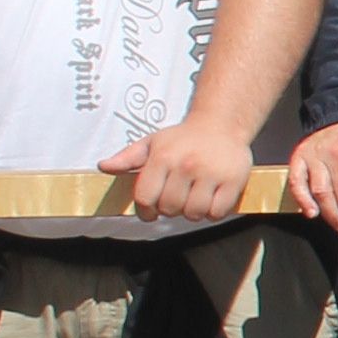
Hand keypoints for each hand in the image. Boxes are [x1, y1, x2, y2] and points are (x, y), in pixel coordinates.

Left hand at [103, 114, 262, 224]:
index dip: (145, 211)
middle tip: (176, 199)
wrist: (221, 124)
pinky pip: (217, 213)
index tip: (150, 212)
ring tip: (194, 198)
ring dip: (192, 212)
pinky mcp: (233, 180)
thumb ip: (127, 158)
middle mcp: (186, 164)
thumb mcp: (152, 143)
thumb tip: (104, 167)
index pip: (145, 198)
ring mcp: (211, 173)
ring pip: (194, 214)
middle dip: (170, 209)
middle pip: (170, 208)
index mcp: (163, 156)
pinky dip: (213, 212)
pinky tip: (211, 198)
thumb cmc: (183, 138)